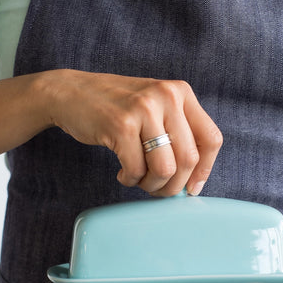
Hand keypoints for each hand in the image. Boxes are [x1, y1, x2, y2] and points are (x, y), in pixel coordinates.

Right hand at [41, 70, 222, 195]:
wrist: (71, 93)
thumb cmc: (116, 108)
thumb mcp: (155, 108)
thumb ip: (177, 135)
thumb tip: (191, 182)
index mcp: (181, 92)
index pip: (211, 139)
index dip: (204, 170)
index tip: (191, 188)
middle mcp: (167, 96)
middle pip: (189, 159)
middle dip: (173, 185)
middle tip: (158, 189)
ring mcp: (144, 109)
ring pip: (165, 168)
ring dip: (152, 186)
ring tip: (139, 180)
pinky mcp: (121, 125)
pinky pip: (137, 170)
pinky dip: (131, 180)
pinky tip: (123, 173)